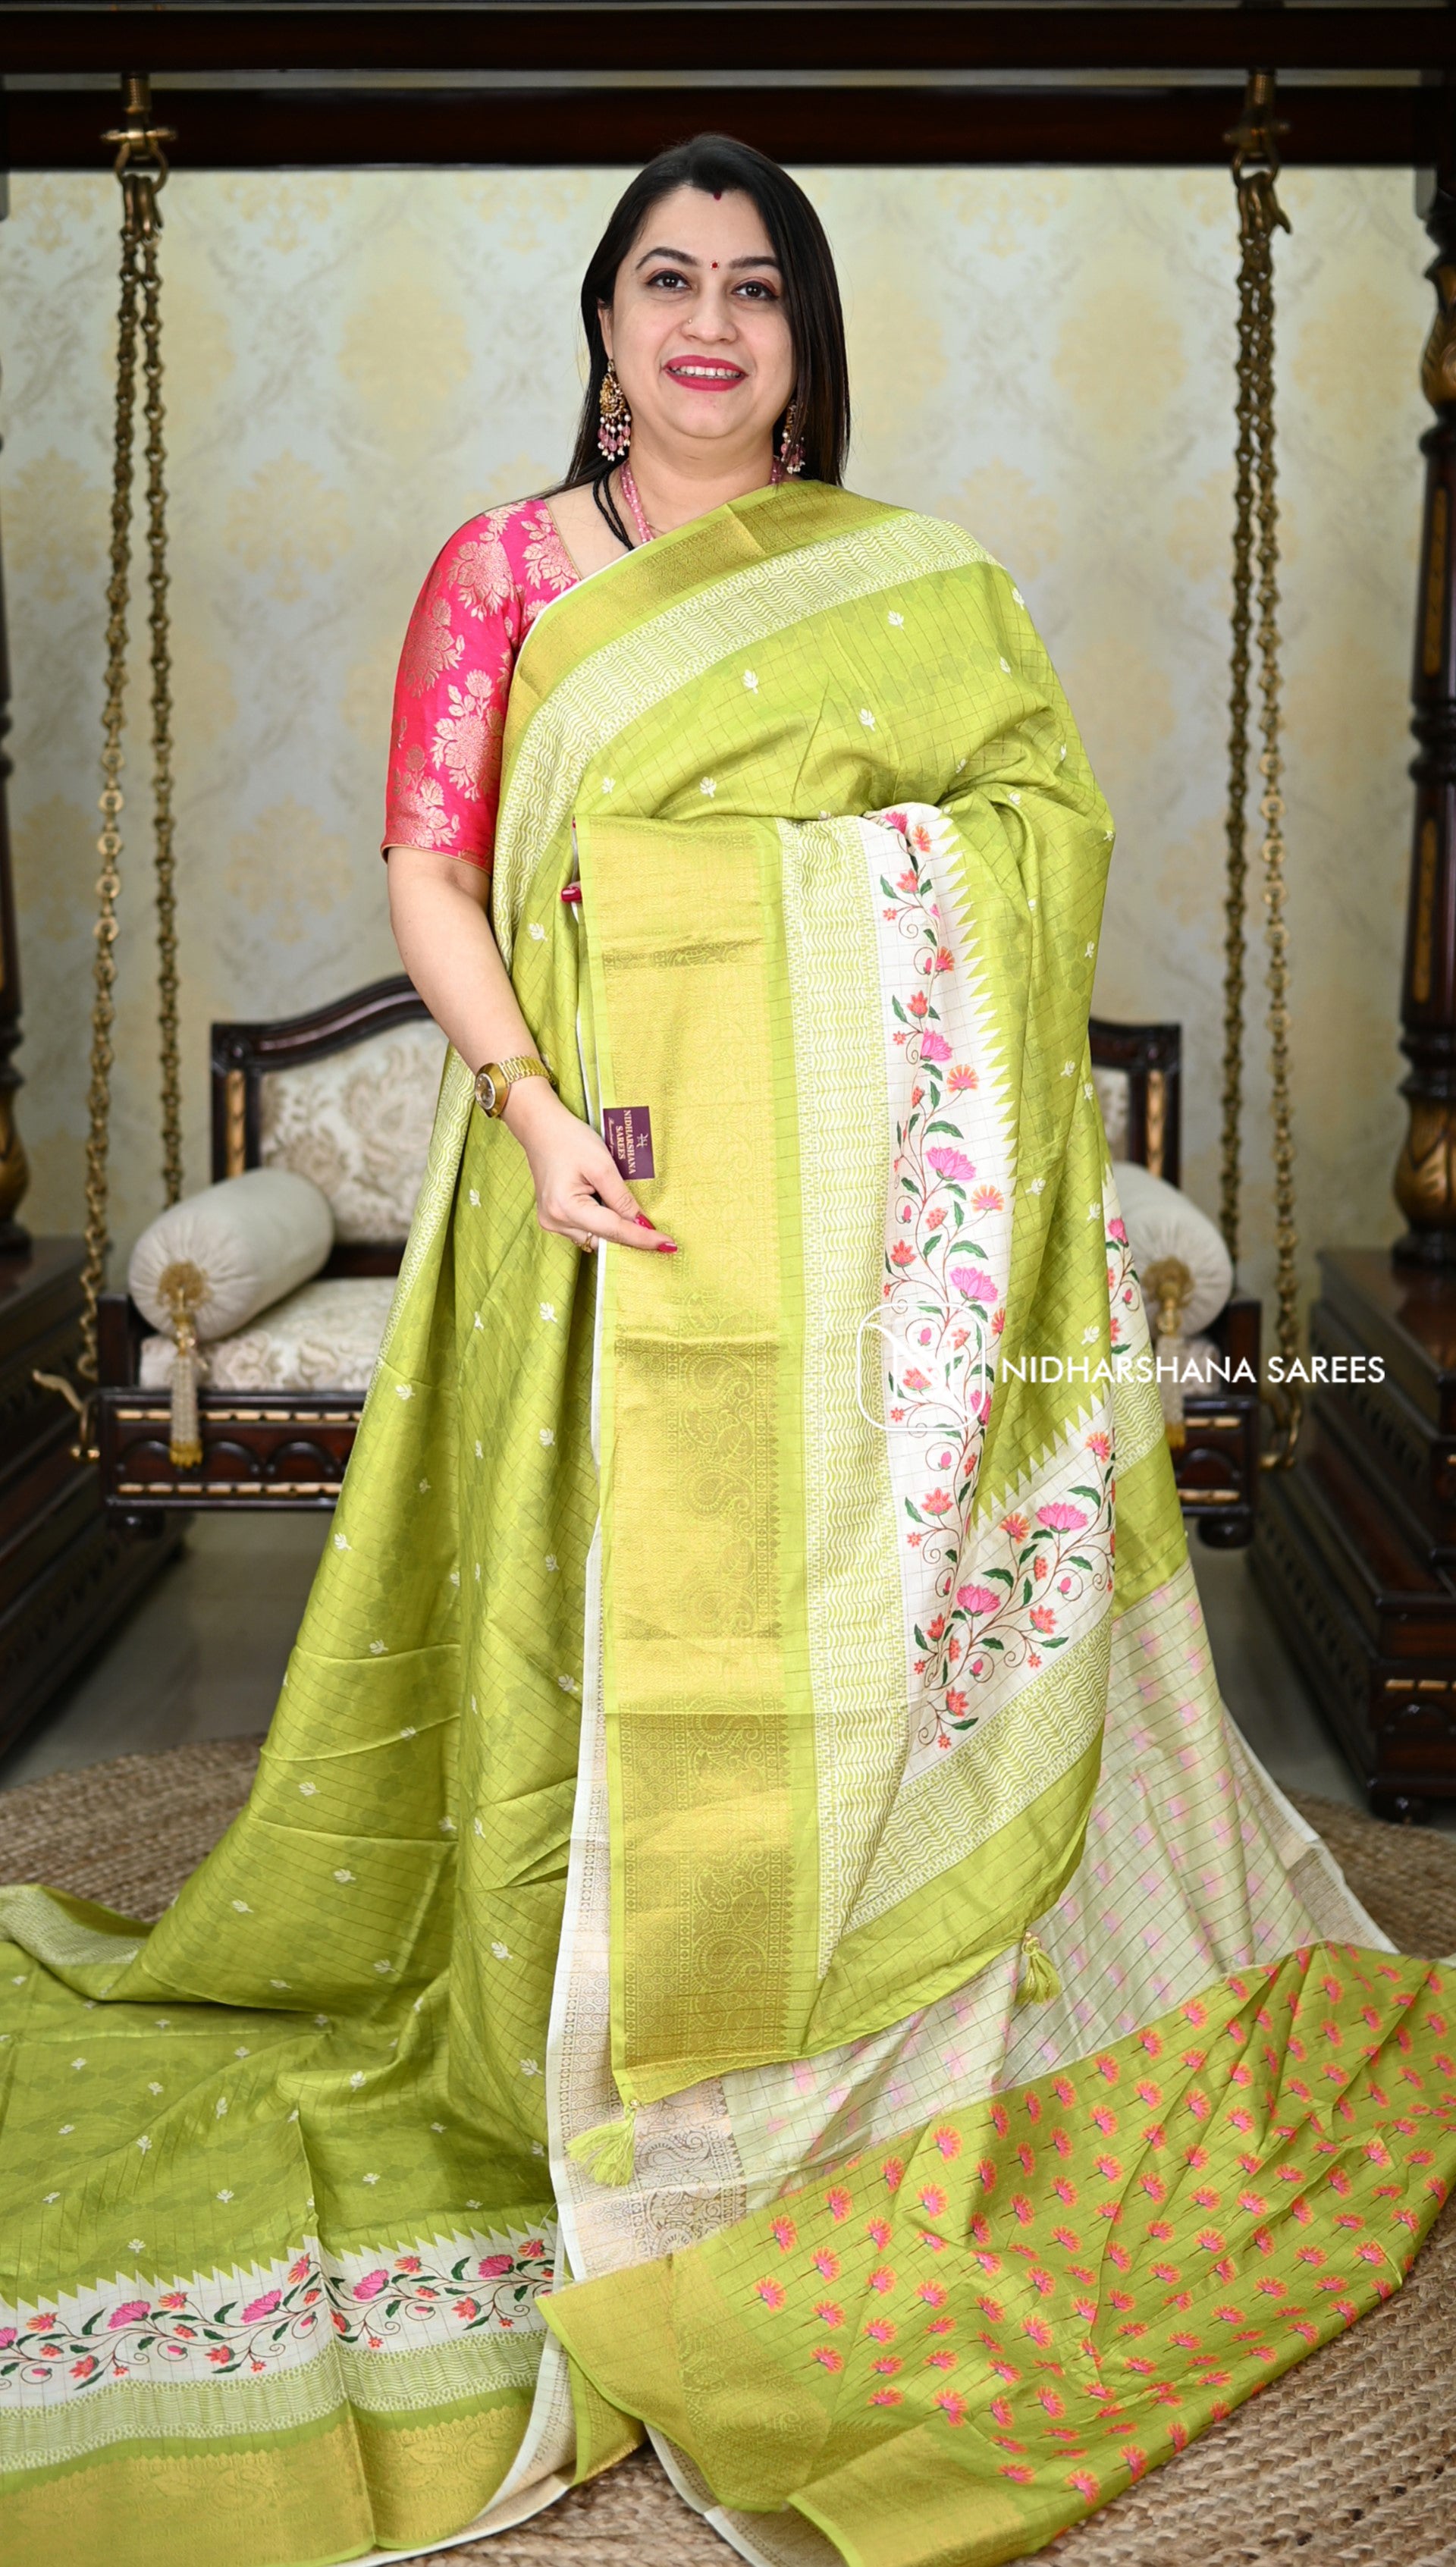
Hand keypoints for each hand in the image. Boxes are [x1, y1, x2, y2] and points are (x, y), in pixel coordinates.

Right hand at [503, 1081, 675, 1254]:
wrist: (541, 1129)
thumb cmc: (570, 1140)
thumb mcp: (602, 1165)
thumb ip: (622, 1198)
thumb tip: (642, 1224)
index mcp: (566, 1207)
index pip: (613, 1230)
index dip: (642, 1238)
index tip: (667, 1244)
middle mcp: (555, 1221)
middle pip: (603, 1239)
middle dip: (629, 1236)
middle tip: (658, 1234)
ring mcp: (551, 1223)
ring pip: (594, 1238)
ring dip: (614, 1229)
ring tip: (628, 1212)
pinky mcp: (553, 1219)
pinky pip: (585, 1230)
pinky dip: (601, 1224)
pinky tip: (610, 1210)